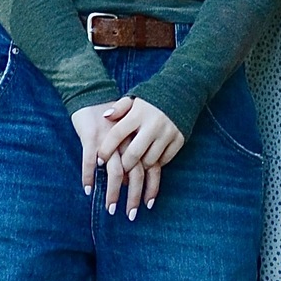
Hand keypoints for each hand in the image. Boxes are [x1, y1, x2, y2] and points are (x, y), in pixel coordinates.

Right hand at [70, 103, 140, 215]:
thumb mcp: (127, 135)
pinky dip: (88, 176)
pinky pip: (89, 162)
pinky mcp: (91, 138)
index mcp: (138, 142)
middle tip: (131, 215)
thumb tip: (130, 181)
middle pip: (135, 174)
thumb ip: (132, 155)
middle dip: (134, 197)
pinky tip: (88, 189)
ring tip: (111, 208)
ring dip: (113, 192)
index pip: (151, 168)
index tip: (148, 205)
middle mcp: (127, 143)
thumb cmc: (112, 119)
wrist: (94, 96)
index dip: (151, 188)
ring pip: (114, 172)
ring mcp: (110, 142)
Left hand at [96, 95, 184, 219]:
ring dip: (139, 173)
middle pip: (134, 154)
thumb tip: (105, 117)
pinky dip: (155, 169)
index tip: (99, 161)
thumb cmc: (150, 99)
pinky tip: (149, 179)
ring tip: (131, 188)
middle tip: (115, 181)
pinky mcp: (178, 140)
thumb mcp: (133, 98)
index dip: (107, 149)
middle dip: (123, 169)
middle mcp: (153, 124)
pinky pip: (164, 161)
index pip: (118, 134)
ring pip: (149, 161)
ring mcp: (167, 133)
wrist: (181, 92)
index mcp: (138, 113)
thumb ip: (119, 108)